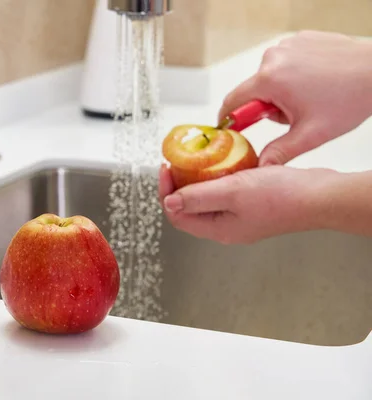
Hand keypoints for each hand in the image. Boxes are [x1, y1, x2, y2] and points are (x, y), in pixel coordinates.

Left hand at [158, 164, 338, 243]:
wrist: (321, 196)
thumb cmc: (282, 196)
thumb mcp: (232, 192)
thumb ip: (198, 197)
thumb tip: (170, 202)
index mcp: (218, 229)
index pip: (178, 215)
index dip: (167, 192)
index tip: (166, 168)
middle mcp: (227, 227)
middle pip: (190, 207)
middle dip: (180, 184)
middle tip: (179, 161)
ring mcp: (241, 217)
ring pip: (208, 198)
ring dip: (199, 179)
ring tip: (198, 160)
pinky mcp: (253, 205)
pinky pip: (227, 192)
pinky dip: (219, 177)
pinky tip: (224, 162)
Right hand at [219, 30, 371, 165]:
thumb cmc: (350, 98)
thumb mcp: (310, 134)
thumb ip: (279, 152)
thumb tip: (260, 167)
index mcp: (270, 80)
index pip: (232, 102)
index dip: (229, 119)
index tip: (234, 129)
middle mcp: (273, 58)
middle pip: (254, 90)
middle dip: (268, 106)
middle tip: (294, 115)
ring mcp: (287, 45)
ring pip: (269, 76)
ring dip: (281, 90)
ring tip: (309, 97)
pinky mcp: (300, 38)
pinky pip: (285, 61)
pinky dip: (293, 73)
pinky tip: (314, 81)